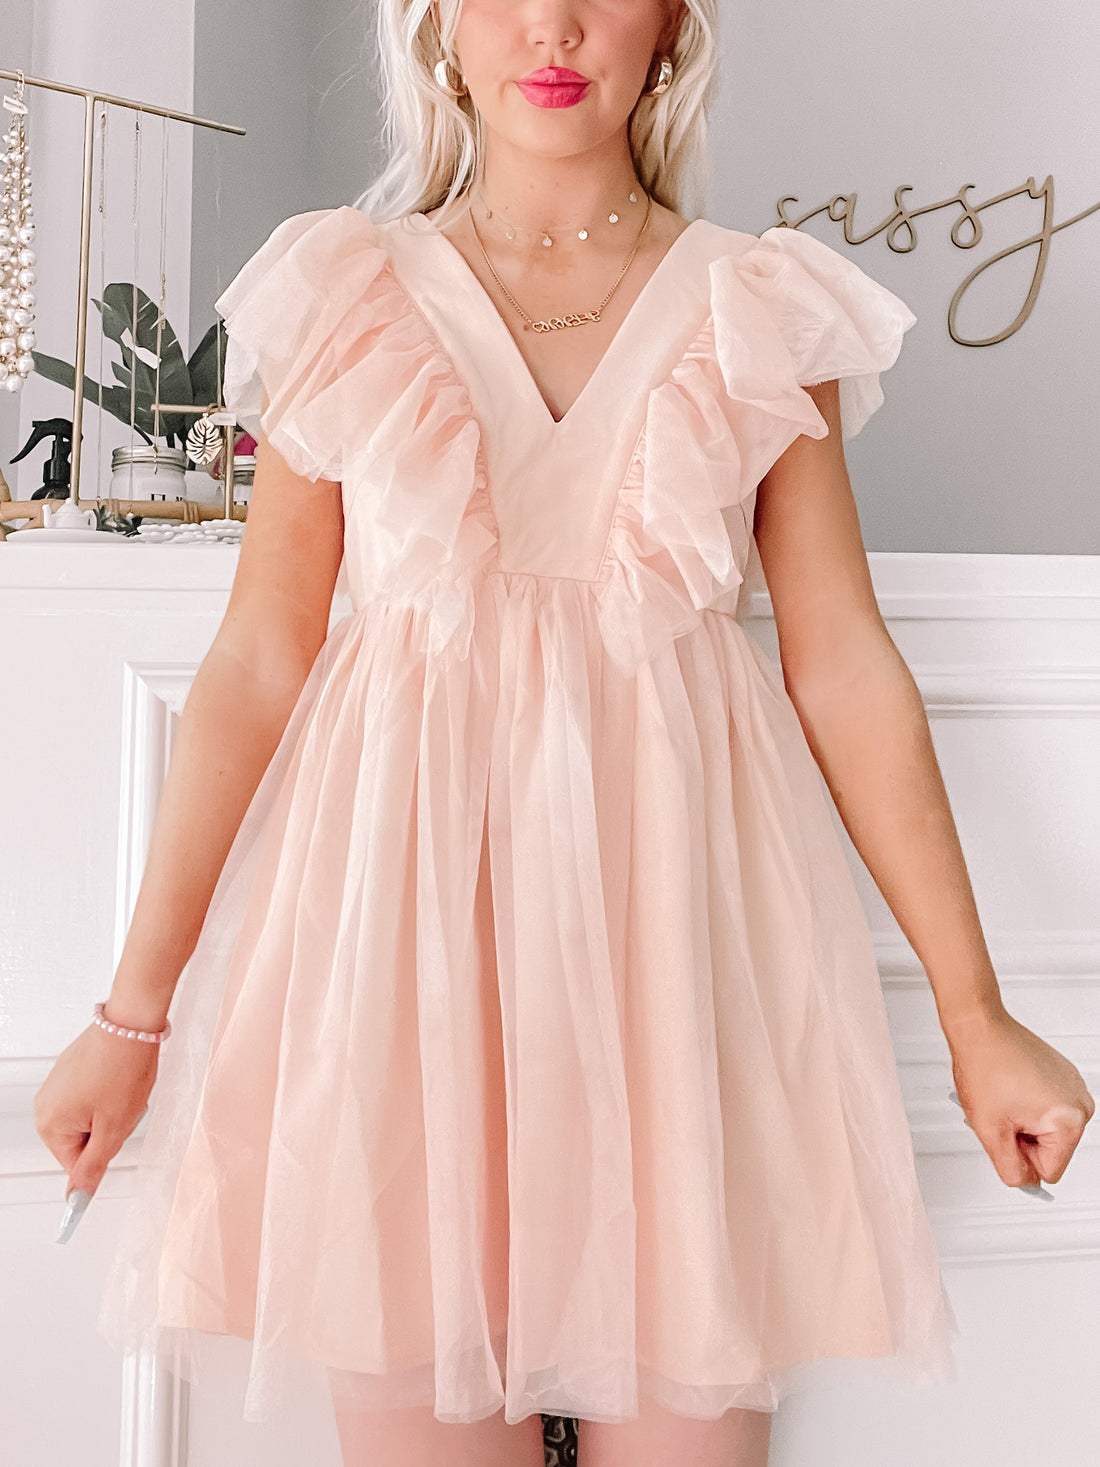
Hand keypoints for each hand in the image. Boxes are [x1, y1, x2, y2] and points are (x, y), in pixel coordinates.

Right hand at [34, 1021, 159, 1202]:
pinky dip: (108, 1093)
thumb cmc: (122, 1070)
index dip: (104, 1151)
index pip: (76, 1164)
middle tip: (123, 1108)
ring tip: (123, 1091)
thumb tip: (77, 1198)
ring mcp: (56, 1085)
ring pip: (89, 1118)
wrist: (130, 1024)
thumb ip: (93, 1167)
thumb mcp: (112, 1129)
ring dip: (110, 1112)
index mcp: (50, 1125)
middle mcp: (45, 1105)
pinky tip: (119, 1078)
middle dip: (107, 1130)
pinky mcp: (69, 1070)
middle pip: (82, 1140)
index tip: (118, 1131)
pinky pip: (89, 1097)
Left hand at [948, 1007, 1095, 1188]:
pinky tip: (1009, 1086)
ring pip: (1046, 1129)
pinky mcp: (1063, 1076)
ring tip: (1003, 1097)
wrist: (979, 1028)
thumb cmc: (984, 1068)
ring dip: (1022, 1122)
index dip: (1020, 1157)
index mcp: (1069, 1121)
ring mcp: (1073, 1087)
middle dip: (1021, 1138)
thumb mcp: (991, 1133)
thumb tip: (1027, 1184)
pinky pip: (1045, 1108)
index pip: (1049, 1171)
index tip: (1005, 1130)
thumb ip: (1012, 1170)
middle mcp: (1080, 1104)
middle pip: (1050, 1150)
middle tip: (1000, 1112)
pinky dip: (1025, 1104)